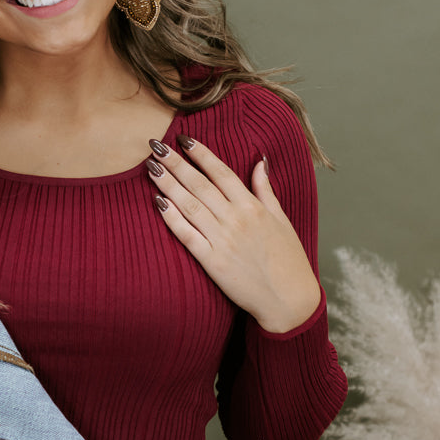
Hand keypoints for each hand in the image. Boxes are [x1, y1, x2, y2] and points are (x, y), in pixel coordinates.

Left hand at [147, 136, 320, 332]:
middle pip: (200, 184)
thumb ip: (266, 190)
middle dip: (176, 163)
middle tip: (157, 145)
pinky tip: (157, 202)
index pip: (221, 172)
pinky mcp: (212, 262)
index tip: (184, 139)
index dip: (201, 154)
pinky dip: (172, 218)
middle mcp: (236, 219)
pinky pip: (187, 236)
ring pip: (189, 205)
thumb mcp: (282, 220)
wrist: (289, 300)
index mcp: (253, 207)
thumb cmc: (288, 260)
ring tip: (151, 167)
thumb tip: (259, 161)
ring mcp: (223, 240)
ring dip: (168, 184)